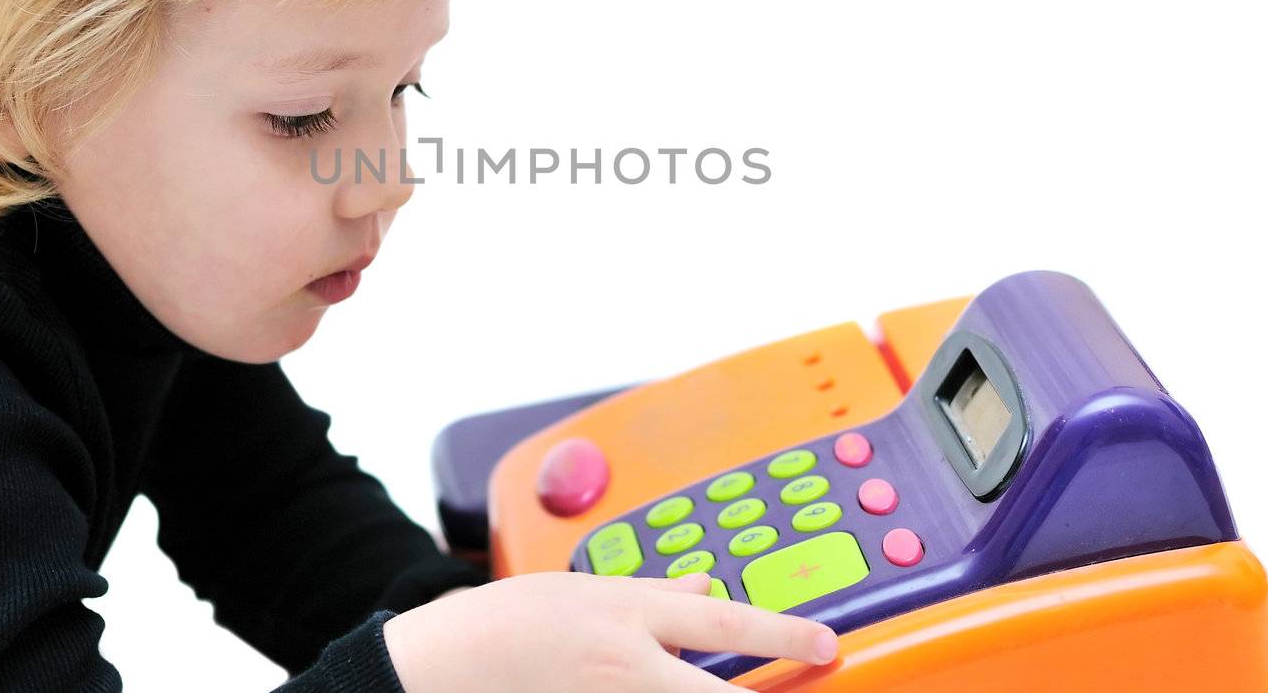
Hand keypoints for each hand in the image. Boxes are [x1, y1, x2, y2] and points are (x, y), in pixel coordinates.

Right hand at [382, 569, 837, 691]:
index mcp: (626, 617)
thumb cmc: (504, 623)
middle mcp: (625, 667)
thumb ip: (653, 593)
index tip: (826, 642)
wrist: (440, 667)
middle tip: (812, 679)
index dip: (783, 634)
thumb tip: (706, 589)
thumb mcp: (583, 588)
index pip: (724, 626)